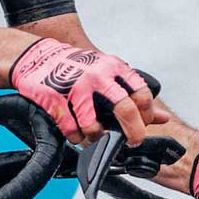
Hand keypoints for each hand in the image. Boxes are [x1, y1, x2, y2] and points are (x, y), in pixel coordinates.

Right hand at [10, 38, 154, 144]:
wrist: (36, 56)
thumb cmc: (75, 67)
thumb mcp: (108, 73)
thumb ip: (134, 94)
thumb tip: (163, 117)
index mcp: (113, 67)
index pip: (141, 94)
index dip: (146, 116)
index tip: (142, 125)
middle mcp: (96, 75)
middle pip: (124, 109)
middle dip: (132, 133)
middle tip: (131, 142)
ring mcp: (75, 86)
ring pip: (94, 126)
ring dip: (96, 138)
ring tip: (94, 138)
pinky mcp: (54, 97)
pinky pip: (71, 129)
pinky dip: (75, 137)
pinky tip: (74, 133)